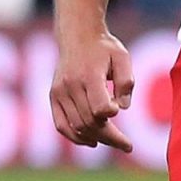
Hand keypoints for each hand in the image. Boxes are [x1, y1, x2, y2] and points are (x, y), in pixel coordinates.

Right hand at [50, 29, 135, 150]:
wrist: (77, 35)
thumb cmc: (104, 48)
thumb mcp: (122, 57)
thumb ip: (126, 81)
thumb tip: (122, 108)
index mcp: (89, 75)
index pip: (99, 107)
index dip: (111, 114)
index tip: (118, 110)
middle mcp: (70, 86)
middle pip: (90, 121)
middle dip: (110, 137)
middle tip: (127, 145)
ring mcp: (59, 92)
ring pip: (77, 127)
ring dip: (97, 138)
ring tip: (114, 142)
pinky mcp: (53, 97)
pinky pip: (61, 125)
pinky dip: (76, 137)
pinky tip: (92, 142)